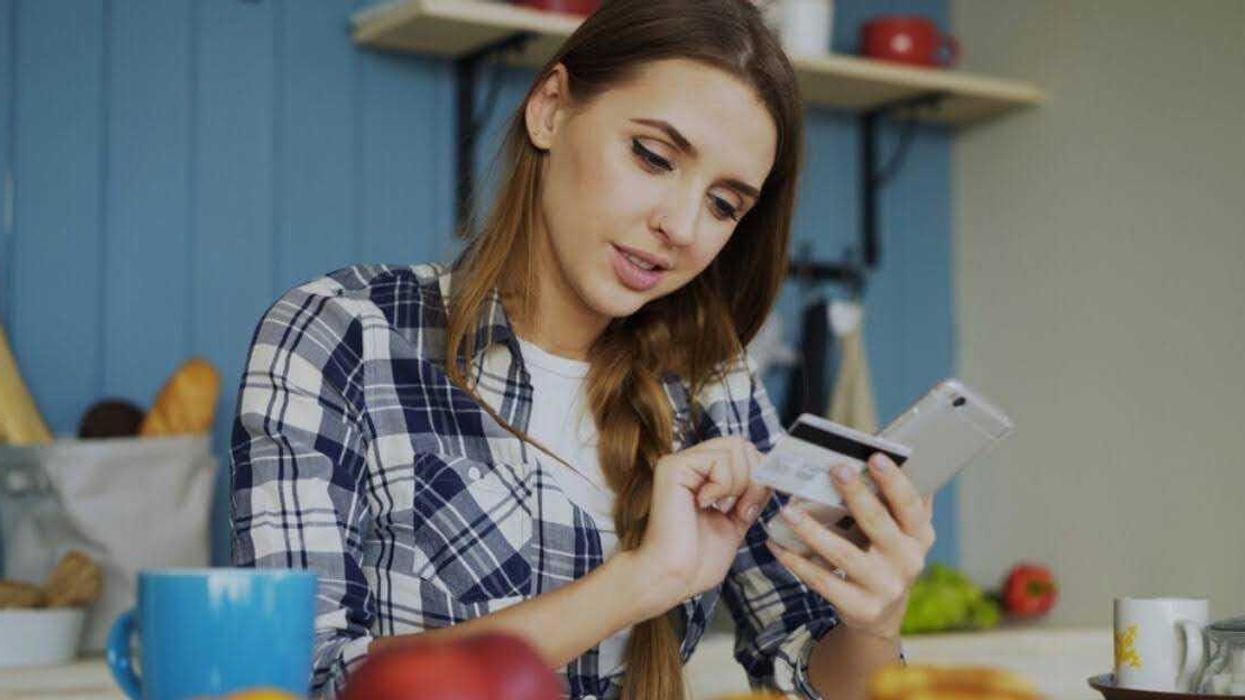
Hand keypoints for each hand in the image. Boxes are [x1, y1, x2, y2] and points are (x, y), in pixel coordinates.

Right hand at [632, 436, 772, 614]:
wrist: (673, 577)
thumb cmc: (698, 560)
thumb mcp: (737, 521)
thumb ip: (751, 495)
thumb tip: (772, 473)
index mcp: (703, 475)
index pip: (744, 451)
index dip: (760, 473)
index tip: (753, 505)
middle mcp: (691, 463)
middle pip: (742, 444)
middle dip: (754, 477)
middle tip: (742, 509)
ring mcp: (681, 463)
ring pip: (735, 448)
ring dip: (741, 483)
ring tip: (725, 509)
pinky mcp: (673, 467)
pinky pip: (718, 461)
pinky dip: (724, 484)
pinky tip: (705, 504)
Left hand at [766, 452, 935, 639]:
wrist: (882, 614)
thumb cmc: (885, 555)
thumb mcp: (901, 533)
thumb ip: (897, 501)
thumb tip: (887, 453)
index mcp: (919, 536)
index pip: (910, 505)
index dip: (894, 481)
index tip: (875, 456)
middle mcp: (908, 561)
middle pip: (877, 523)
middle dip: (855, 494)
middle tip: (834, 469)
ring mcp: (885, 587)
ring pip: (844, 554)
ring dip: (813, 530)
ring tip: (788, 510)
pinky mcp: (860, 607)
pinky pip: (823, 581)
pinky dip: (797, 562)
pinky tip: (776, 545)